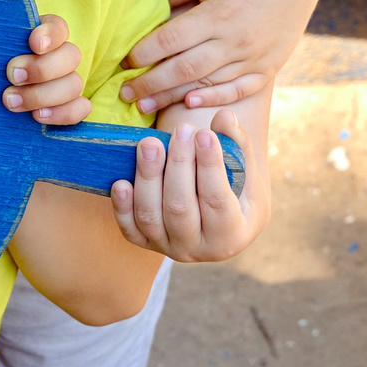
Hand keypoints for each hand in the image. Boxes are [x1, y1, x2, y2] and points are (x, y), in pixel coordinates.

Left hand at [2, 15, 88, 124]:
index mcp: (44, 34)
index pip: (58, 27)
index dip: (51, 34)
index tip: (34, 43)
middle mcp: (60, 55)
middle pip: (71, 56)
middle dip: (41, 69)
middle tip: (12, 76)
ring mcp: (67, 81)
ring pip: (74, 84)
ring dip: (43, 95)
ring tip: (12, 101)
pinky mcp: (69, 105)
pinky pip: (81, 108)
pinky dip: (63, 113)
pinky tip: (37, 116)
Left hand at [112, 110, 257, 260]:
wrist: (218, 218)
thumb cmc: (236, 189)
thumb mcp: (246, 171)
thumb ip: (237, 144)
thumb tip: (224, 117)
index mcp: (231, 235)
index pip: (217, 201)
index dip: (210, 166)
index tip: (204, 134)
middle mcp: (199, 249)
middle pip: (180, 208)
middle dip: (178, 166)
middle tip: (180, 130)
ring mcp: (169, 248)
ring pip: (151, 216)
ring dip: (147, 178)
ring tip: (149, 143)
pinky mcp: (145, 243)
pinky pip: (129, 228)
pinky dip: (122, 207)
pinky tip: (120, 182)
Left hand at [122, 0, 312, 111]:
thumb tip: (143, 8)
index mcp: (218, 14)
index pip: (170, 41)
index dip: (142, 54)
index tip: (123, 61)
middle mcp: (236, 40)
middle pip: (184, 69)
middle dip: (150, 85)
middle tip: (124, 94)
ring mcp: (255, 56)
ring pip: (207, 84)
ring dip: (173, 97)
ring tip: (145, 107)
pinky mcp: (269, 65)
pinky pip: (239, 89)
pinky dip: (214, 99)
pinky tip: (190, 105)